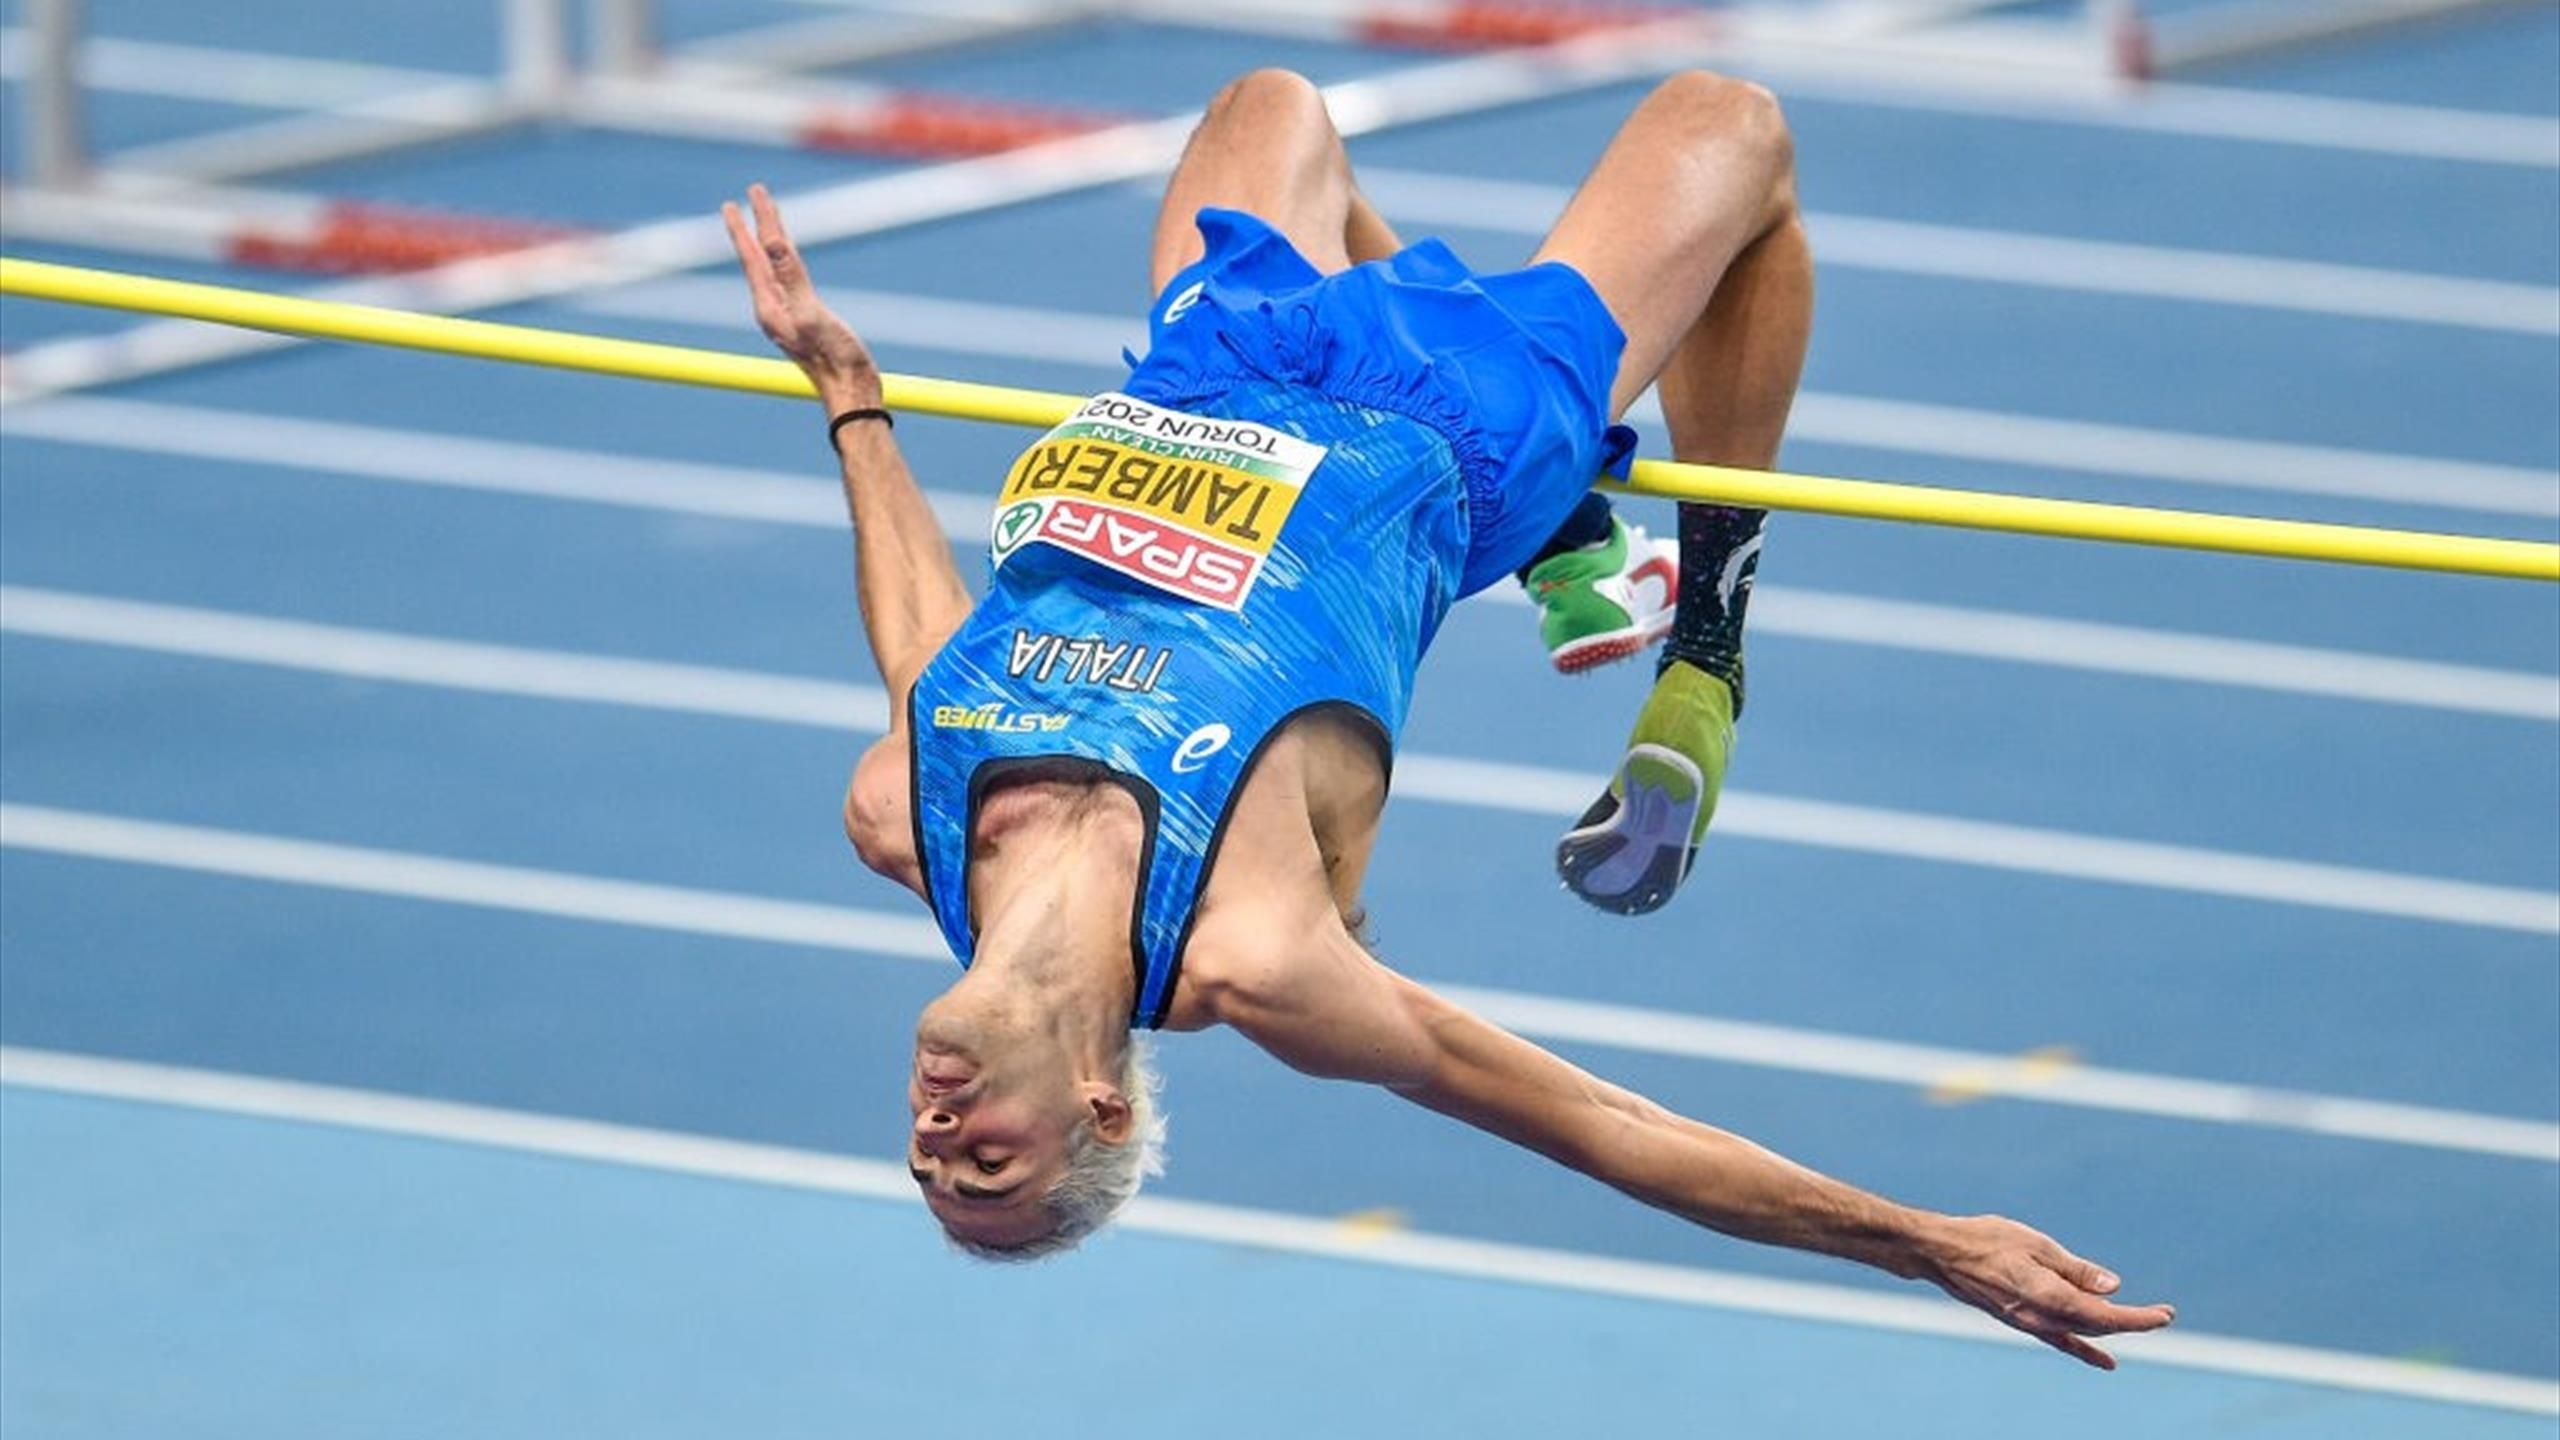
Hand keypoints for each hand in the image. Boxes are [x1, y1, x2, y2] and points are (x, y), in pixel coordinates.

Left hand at [723, 182, 878, 407]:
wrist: (852, 395)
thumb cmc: (836, 361)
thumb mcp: (812, 314)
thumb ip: (792, 277)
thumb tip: (773, 243)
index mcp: (770, 307)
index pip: (759, 253)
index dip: (755, 222)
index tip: (750, 193)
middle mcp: (773, 309)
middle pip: (760, 258)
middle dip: (753, 227)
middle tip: (743, 200)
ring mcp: (787, 316)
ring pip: (773, 269)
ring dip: (767, 243)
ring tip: (762, 224)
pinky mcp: (804, 322)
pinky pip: (789, 282)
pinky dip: (785, 263)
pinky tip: (786, 264)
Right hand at [1920, 1214, 2175, 1369]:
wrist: (1941, 1254)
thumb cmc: (1986, 1240)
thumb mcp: (2036, 1244)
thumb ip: (2075, 1269)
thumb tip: (2113, 1287)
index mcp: (2047, 1295)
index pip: (2104, 1317)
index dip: (2137, 1319)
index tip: (2164, 1315)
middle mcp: (2040, 1318)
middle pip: (2098, 1328)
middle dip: (2133, 1323)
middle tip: (2164, 1315)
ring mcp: (2030, 1324)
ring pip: (2082, 1332)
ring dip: (2112, 1330)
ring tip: (2141, 1324)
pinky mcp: (2021, 1322)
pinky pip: (2061, 1340)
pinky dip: (2086, 1349)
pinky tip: (2105, 1360)